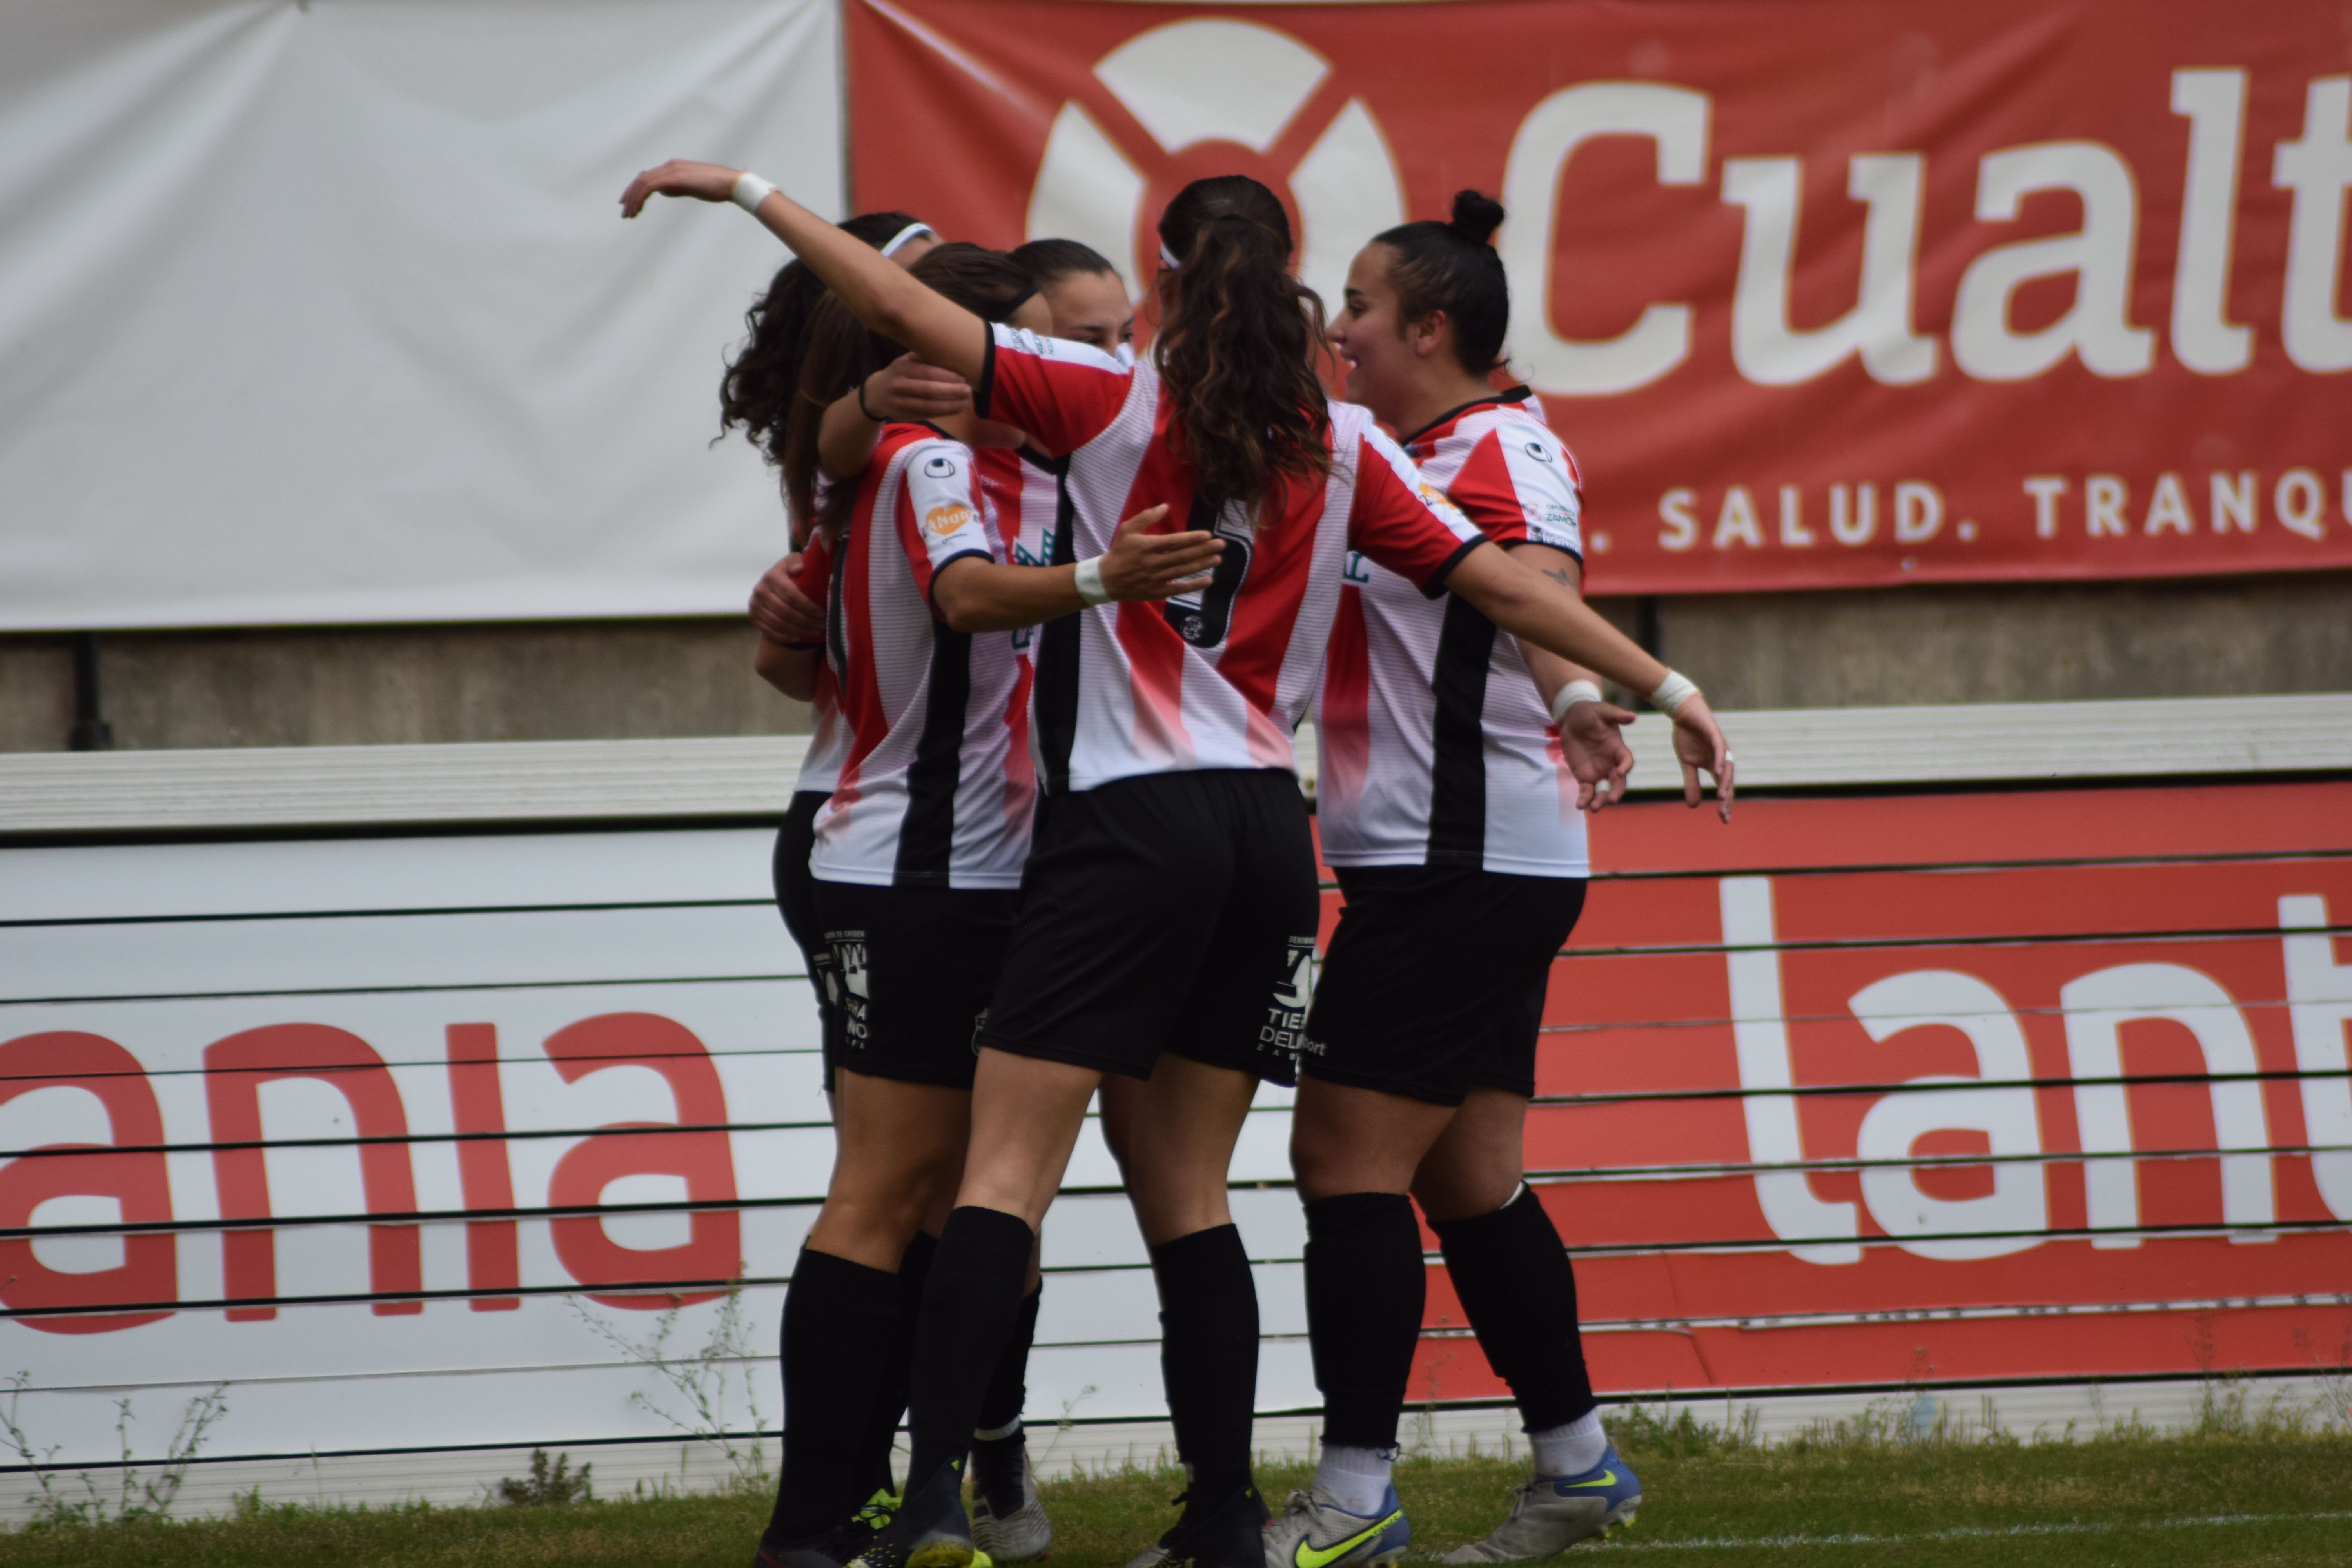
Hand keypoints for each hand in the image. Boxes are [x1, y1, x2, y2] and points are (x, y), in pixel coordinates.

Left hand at [619, 159, 741, 216]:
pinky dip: (640, 199)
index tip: (629, 203)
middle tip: (625, 212)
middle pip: (641, 178)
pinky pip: (649, 187)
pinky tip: (638, 210)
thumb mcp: (691, 187)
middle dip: (630, 195)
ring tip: (630, 215)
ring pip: (642, 183)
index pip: (648, 176)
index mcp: (673, 167)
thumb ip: (675, 188)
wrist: (731, 184)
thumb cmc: (716, 187)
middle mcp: (669, 166)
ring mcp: (671, 170)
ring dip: (633, 200)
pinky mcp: (674, 178)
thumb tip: (663, 191)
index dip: (635, 189)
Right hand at [749, 554, 823, 643]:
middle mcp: (760, 590)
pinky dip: (786, 637)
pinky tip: (799, 637)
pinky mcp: (753, 617)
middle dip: (807, 621)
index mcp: (771, 576)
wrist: (771, 584)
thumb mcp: (794, 562)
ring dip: (800, 630)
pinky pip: (770, 632)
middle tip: (822, 625)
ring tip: (815, 631)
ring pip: (779, 624)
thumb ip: (798, 562)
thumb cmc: (789, 573)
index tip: (822, 613)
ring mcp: (754, 605)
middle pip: (786, 612)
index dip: (808, 606)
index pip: (791, 595)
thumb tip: (799, 568)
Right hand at [862, 355, 971, 420]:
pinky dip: (944, 413)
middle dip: (951, 391)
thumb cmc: (899, 373)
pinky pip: (927, 415)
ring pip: (929, 406)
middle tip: (968, 390)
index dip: (947, 376)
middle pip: (929, 390)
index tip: (963, 377)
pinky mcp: (905, 415)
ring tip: (966, 402)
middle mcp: (899, 386)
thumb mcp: (906, 361)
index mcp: (902, 368)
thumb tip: (952, 355)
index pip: (927, 372)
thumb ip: (924, 358)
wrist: (877, 393)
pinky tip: (956, 409)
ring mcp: (901, 403)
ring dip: (950, 405)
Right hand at [1096, 505, 1222, 600]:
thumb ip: (1146, 517)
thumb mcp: (1127, 530)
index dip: (1192, 539)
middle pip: (1183, 556)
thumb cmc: (1120, 551)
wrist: (1107, 579)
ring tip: (1217, 559)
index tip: (1208, 535)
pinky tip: (1208, 580)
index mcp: (1147, 546)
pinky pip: (1179, 588)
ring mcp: (1157, 578)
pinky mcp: (1158, 591)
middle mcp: (1154, 563)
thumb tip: (1165, 506)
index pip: (1174, 542)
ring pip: (1183, 571)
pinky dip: (1194, 585)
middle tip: (1221, 545)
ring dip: (1202, 565)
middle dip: (1204, 550)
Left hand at [1558, 698, 1635, 812]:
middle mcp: (1611, 763)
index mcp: (1618, 749)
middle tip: (1610, 799)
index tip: (1619, 771)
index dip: (1625, 767)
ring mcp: (1598, 772)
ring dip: (1600, 800)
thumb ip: (1616, 715)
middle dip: (1616, 792)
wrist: (1572, 718)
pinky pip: (1586, 791)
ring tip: (1593, 808)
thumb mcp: (1602, 710)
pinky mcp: (1584, 776)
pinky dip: (1584, 799)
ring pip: (1603, 790)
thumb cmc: (1590, 712)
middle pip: (1618, 782)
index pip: (1626, 761)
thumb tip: (1632, 716)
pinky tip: (1580, 806)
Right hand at [1670, 693, 1734, 821]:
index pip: (1723, 788)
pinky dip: (1720, 761)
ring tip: (1722, 797)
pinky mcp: (1715, 735)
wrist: (1684, 713)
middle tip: (1723, 814)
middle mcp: (1722, 759)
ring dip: (1725, 783)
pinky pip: (1719, 750)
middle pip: (1728, 782)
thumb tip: (1693, 806)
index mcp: (1716, 766)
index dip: (1725, 803)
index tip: (1724, 820)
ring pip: (1727, 768)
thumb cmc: (1688, 736)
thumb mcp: (1686, 763)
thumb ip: (1691, 782)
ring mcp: (1720, 747)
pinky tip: (1718, 772)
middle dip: (1727, 799)